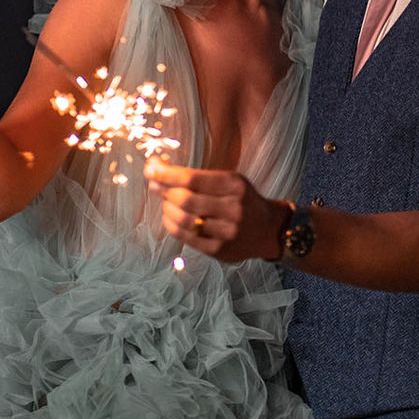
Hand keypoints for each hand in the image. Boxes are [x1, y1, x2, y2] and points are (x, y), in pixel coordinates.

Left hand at [146, 158, 290, 261]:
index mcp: (235, 186)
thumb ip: (198, 177)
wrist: (268, 229)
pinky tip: (169, 216)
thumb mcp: (229, 180)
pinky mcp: (219, 251)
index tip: (150, 167)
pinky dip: (172, 225)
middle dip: (164, 190)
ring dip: (166, 208)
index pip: (193, 179)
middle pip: (186, 200)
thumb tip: (157, 170)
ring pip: (184, 220)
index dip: (167, 174)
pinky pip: (186, 237)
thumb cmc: (242, 199)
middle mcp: (233, 209)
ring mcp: (226, 232)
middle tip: (153, 184)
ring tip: (164, 201)